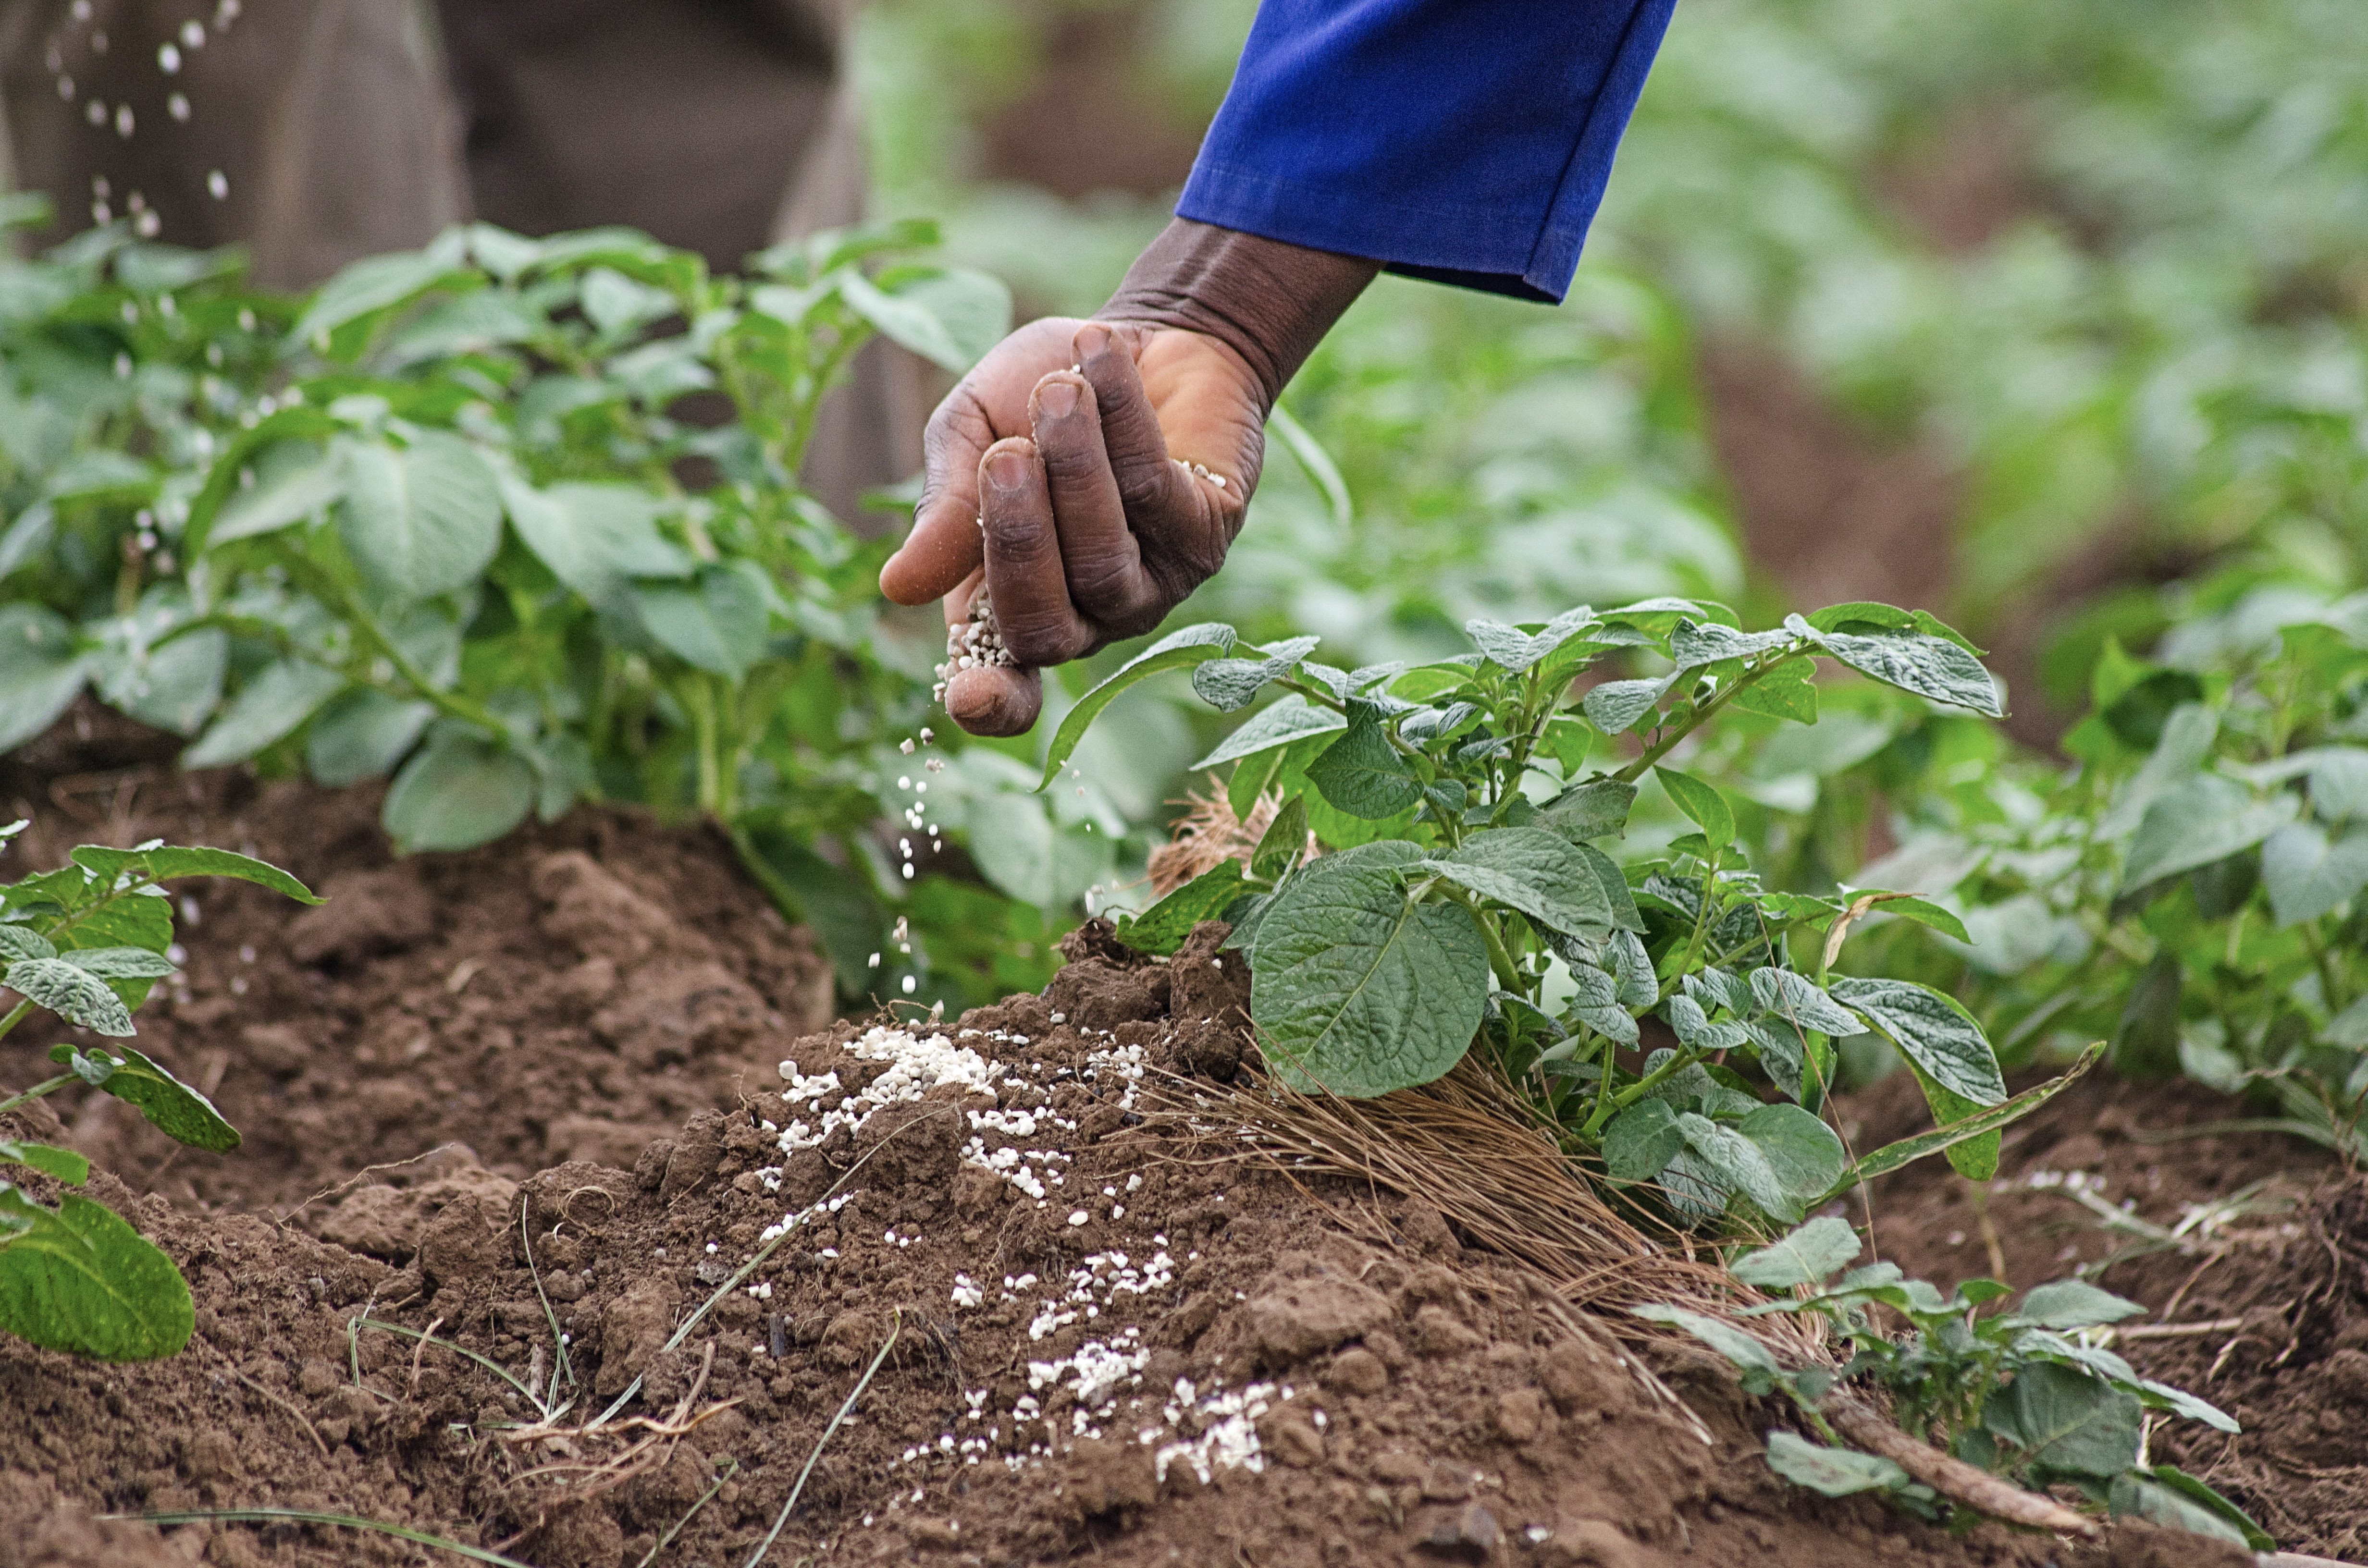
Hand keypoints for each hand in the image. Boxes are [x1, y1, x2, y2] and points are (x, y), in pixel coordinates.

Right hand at [878, 316, 1265, 735]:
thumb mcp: (969, 434)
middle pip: (1044, 629)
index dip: (989, 703)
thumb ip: (943, 507)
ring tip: (1058, 389)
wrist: (1128, 337)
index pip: (1006, 687)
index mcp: (1008, 603)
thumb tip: (900, 586)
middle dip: (1017, 543)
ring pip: (1102, 561)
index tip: (966, 698)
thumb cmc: (1034, 393)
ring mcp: (1150, 583)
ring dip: (1074, 468)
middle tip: (1004, 457)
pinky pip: (1153, 492)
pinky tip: (1101, 358)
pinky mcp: (1207, 534)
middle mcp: (1084, 613)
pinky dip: (1121, 418)